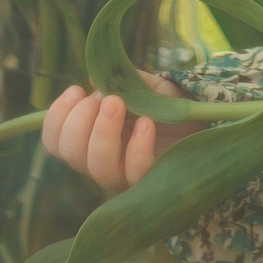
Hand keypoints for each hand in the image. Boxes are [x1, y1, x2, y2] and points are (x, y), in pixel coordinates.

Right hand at [40, 75, 203, 192]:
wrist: (206, 122)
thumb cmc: (169, 105)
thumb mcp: (146, 85)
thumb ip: (123, 80)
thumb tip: (96, 79)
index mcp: (93, 138)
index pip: (56, 141)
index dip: (57, 118)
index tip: (76, 89)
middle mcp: (104, 161)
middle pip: (71, 154)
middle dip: (80, 121)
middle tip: (105, 98)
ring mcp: (126, 175)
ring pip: (98, 168)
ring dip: (103, 133)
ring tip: (118, 103)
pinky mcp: (152, 183)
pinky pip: (135, 173)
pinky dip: (137, 147)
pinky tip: (147, 123)